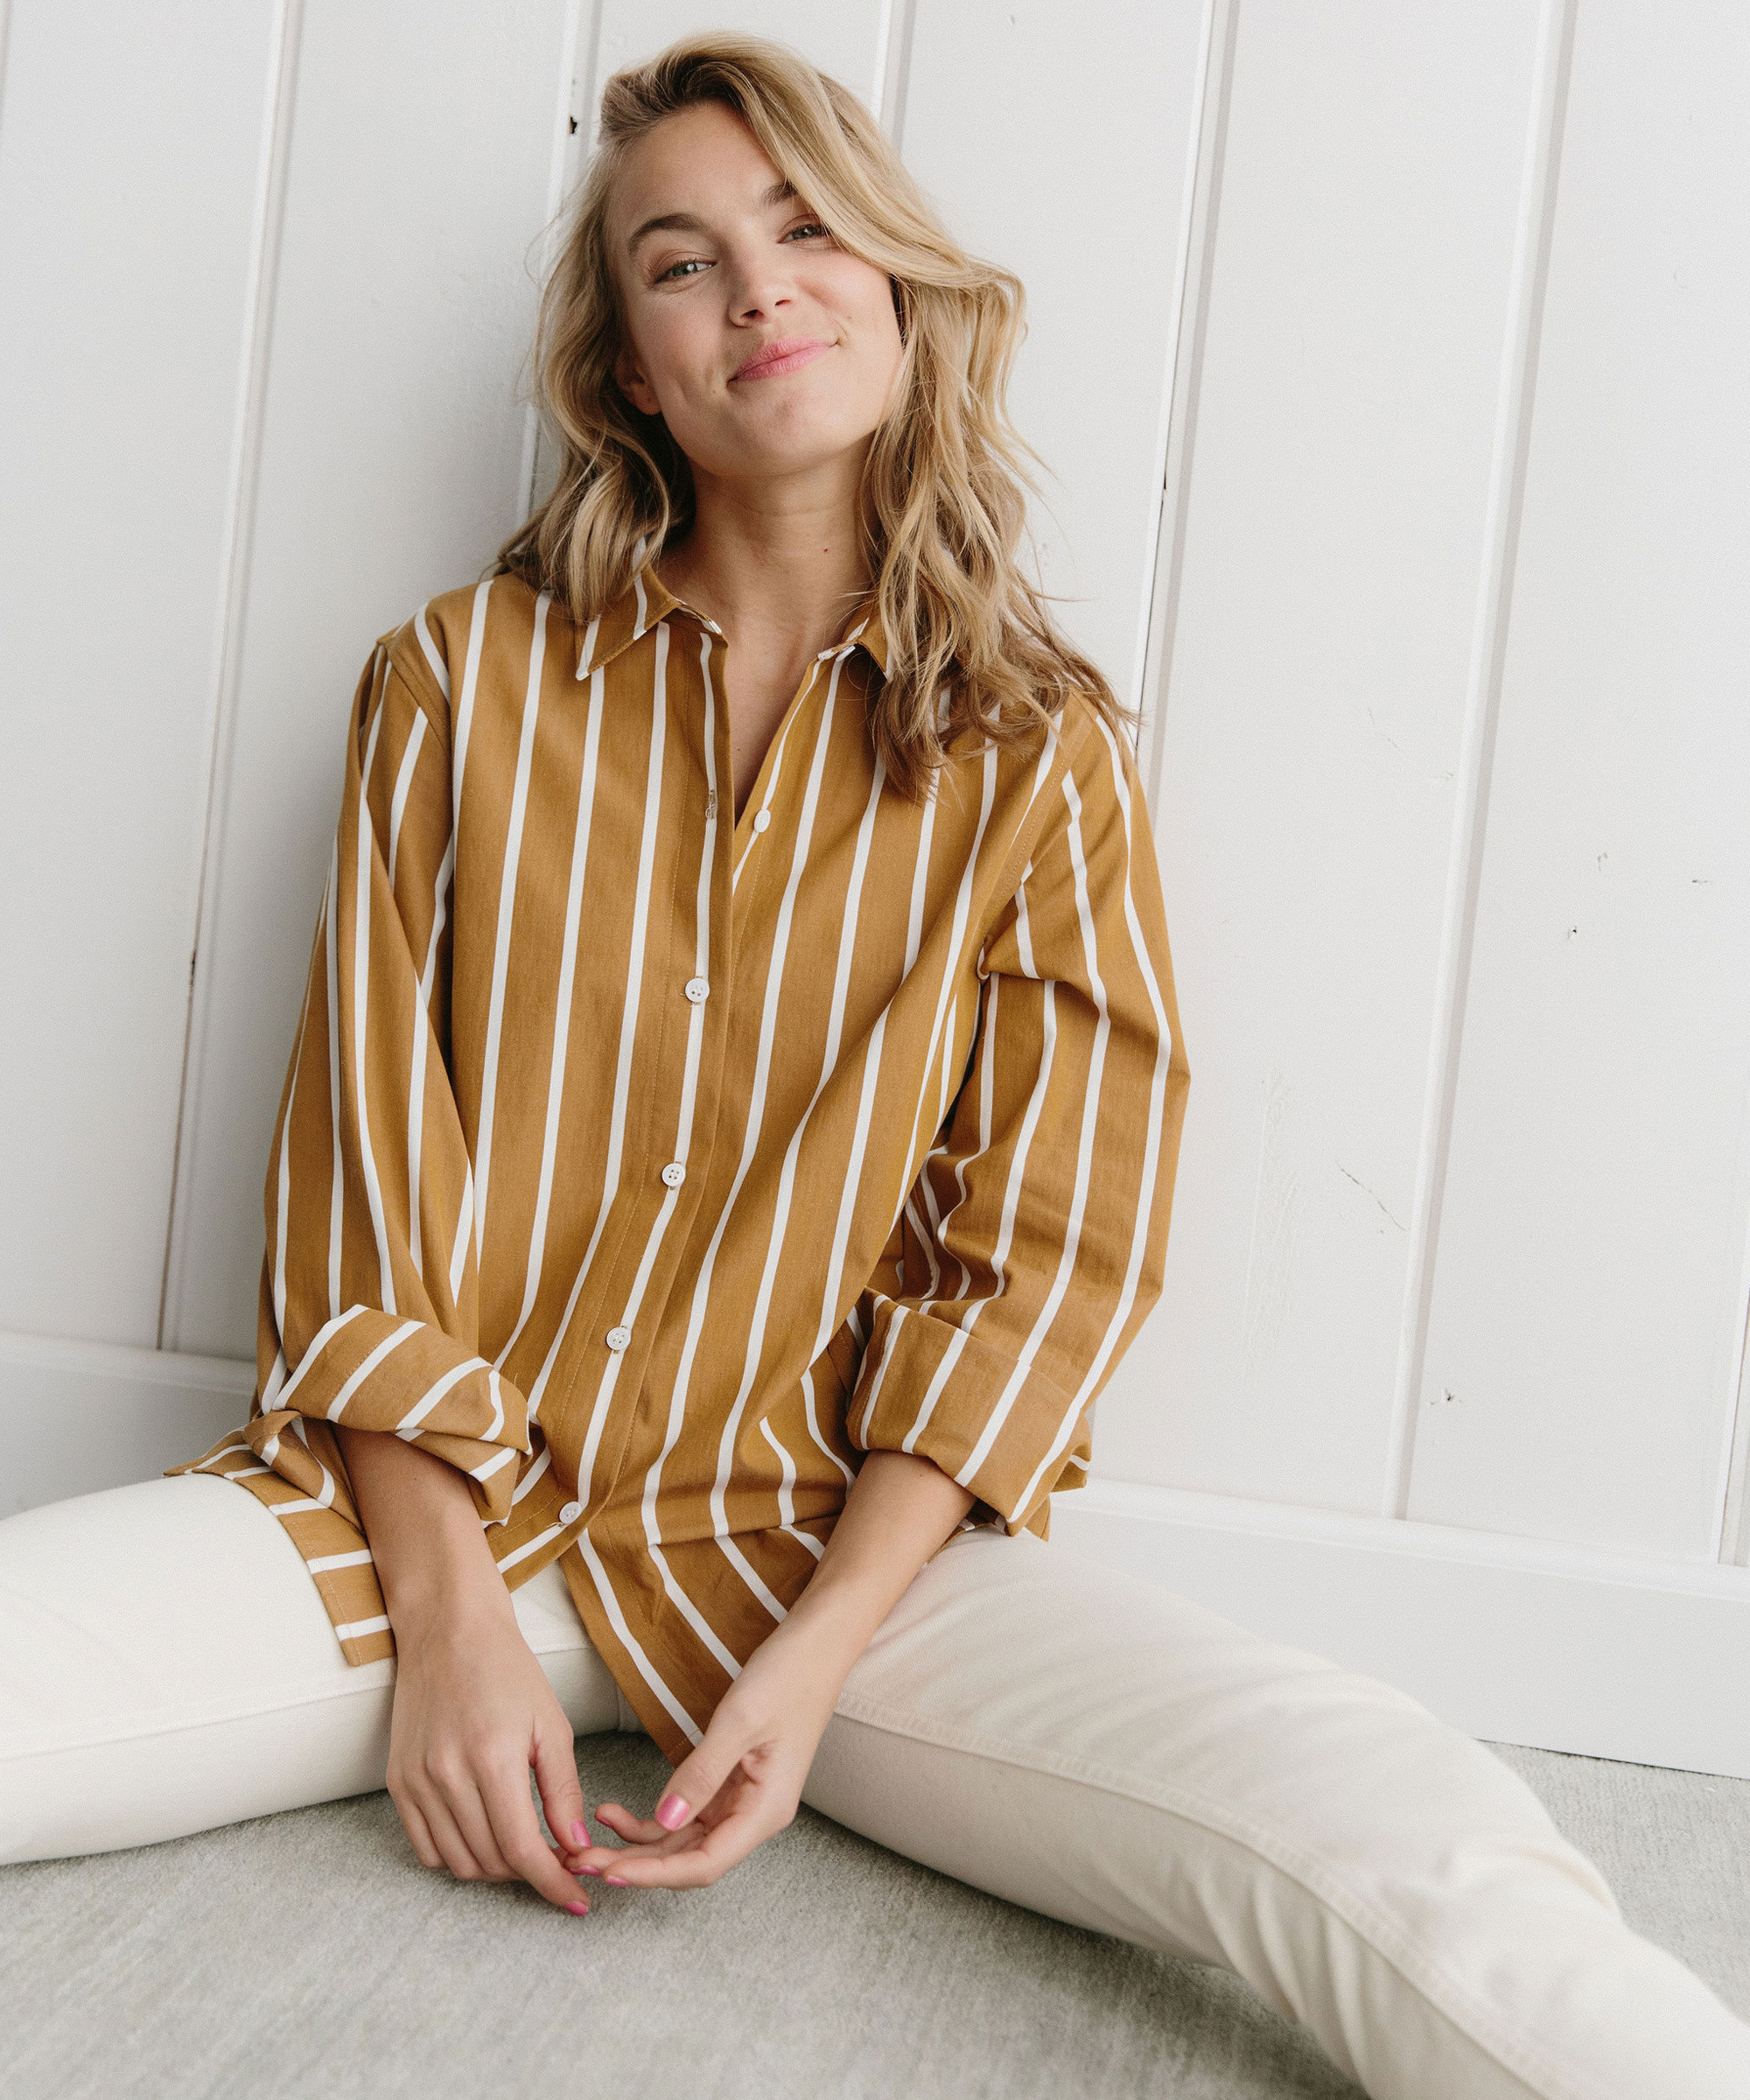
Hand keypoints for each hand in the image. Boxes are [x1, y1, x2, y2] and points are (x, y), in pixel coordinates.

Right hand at [384, 1582, 593, 1913]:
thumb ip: (563, 1791)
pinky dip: (457, 1856)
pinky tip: (483, 1835)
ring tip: (522, 1846)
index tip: (577, 1901)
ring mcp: (416, 1781)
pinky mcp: (397, 1781)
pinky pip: (426, 1848)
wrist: (450, 1630)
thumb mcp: (550, 1725)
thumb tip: (575, 1848)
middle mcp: (447, 1776)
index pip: (522, 1850)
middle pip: (491, 1862)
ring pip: (458, 1863)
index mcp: (492, 1759)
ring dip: (495, 1869)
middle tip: (556, 1862)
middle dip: (529, 1874)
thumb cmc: (508, 1671)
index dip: (552, 1884)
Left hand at [563, 1615, 844, 1889]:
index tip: (610, 1872)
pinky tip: (617, 1813)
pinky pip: (686, 1814)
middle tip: (582, 1861)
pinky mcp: (731, 1783)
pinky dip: (652, 1818)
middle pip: (689, 1859)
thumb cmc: (788, 1678)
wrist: (816, 1647)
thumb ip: (701, 1773)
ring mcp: (742, 1801)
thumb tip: (663, 1819)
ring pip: (683, 1841)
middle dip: (636, 1864)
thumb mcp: (739, 1721)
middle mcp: (754, 1815)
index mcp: (765, 1811)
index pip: (705, 1863)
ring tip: (591, 1841)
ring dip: (638, 1845)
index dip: (655, 1874)